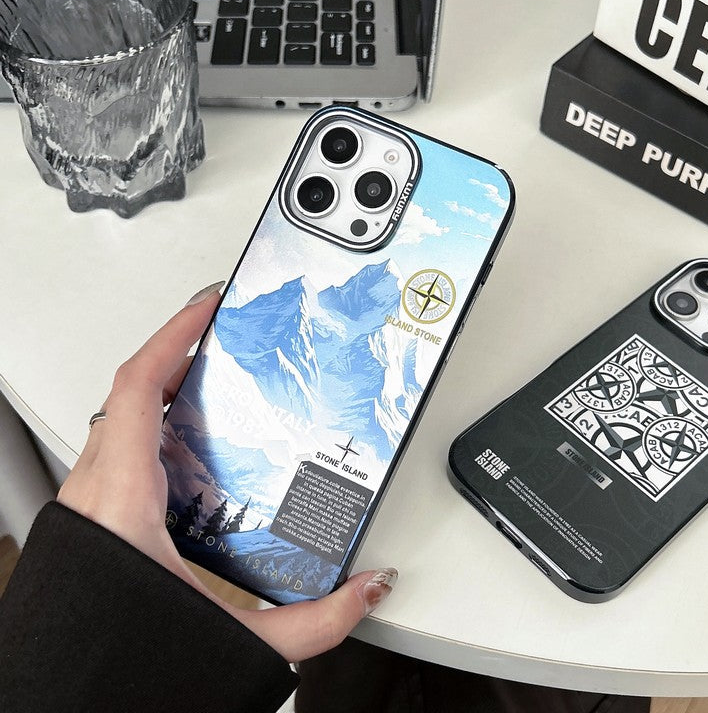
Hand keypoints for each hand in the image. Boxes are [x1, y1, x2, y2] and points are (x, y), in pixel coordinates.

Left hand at [57, 282, 396, 662]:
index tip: (206, 306)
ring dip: (160, 387)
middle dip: (176, 351)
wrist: (68, 704)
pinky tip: (185, 440)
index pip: (138, 388)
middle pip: (130, 392)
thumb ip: (314, 620)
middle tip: (220, 334)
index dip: (173, 335)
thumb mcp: (232, 638)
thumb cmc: (121, 664)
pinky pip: (116, 445)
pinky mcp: (92, 515)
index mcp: (124, 500)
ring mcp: (89, 501)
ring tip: (208, 375)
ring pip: (117, 418)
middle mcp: (98, 491)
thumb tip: (368, 586)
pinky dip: (148, 423)